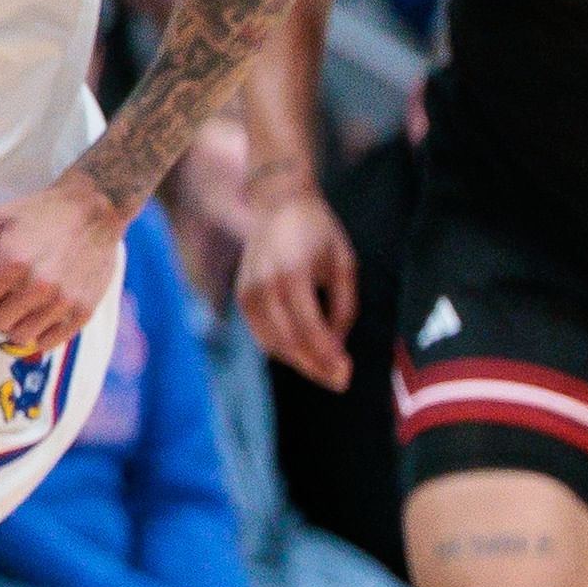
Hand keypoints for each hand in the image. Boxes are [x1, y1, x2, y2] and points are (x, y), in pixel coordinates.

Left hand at [0, 174, 125, 358]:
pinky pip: (52, 341)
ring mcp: (63, 301)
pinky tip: (41, 318)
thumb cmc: (40, 213)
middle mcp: (38, 287)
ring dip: (19, 323)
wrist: (95, 209)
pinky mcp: (85, 309)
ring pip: (23, 336)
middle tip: (9, 293)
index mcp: (11, 263)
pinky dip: (41, 335)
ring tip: (26, 304)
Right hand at [237, 187, 361, 391]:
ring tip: (326, 373)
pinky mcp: (241, 296)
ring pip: (272, 343)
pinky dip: (282, 350)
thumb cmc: (318, 232)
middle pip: (289, 341)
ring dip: (299, 363)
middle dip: (316, 366)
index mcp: (291, 275)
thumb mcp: (344, 264)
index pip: (308, 328)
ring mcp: (247, 292)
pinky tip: (304, 356)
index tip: (346, 374)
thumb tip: (338, 344)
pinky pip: (261, 334)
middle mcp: (263, 286)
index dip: (326, 356)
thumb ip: (343, 306)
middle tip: (340, 382)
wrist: (279, 204)